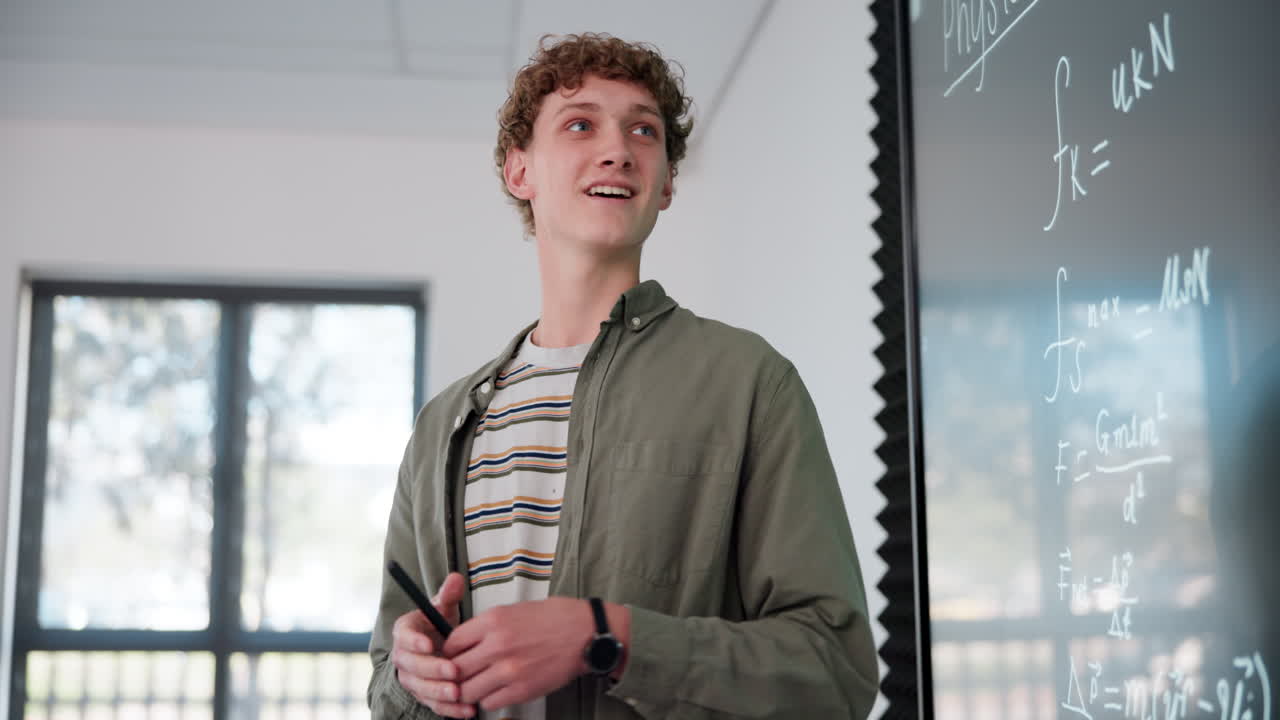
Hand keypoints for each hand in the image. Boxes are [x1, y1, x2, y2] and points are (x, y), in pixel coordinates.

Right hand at [391, 572, 472, 717]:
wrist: (437, 647)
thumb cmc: (440, 625)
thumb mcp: (444, 608)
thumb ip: (448, 595)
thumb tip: (455, 578)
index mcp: (405, 631)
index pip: (404, 635)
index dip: (414, 641)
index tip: (429, 644)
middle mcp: (404, 657)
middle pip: (412, 666)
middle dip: (432, 670)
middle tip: (453, 671)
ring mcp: (412, 678)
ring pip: (421, 688)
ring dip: (439, 692)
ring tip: (458, 693)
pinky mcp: (422, 695)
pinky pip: (432, 704)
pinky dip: (448, 709)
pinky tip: (466, 710)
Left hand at [443, 597, 615, 712]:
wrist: (586, 633)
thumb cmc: (556, 618)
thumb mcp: (514, 610)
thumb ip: (487, 626)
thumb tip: (467, 640)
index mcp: (493, 621)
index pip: (451, 643)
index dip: (448, 653)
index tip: (452, 656)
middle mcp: (497, 646)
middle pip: (454, 670)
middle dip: (453, 675)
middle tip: (460, 676)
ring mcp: (508, 670)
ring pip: (468, 692)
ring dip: (470, 691)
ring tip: (478, 686)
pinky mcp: (522, 690)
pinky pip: (489, 703)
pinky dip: (489, 700)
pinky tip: (497, 691)